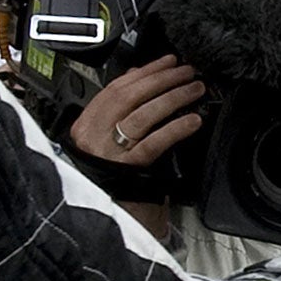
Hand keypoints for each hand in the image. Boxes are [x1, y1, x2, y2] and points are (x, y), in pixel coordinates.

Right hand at [68, 56, 205, 165]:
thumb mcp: (106, 139)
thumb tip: (135, 75)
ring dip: (173, 98)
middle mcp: (93, 137)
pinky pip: (153, 143)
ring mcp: (108, 153)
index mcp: (86, 125)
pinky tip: (192, 121)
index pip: (116, 88)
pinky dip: (175, 128)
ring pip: (142, 116)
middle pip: (129, 97)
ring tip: (194, 90)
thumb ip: (118, 109)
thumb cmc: (110, 178)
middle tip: (186, 73)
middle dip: (162, 80)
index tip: (168, 62)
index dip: (145, 72)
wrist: (109, 218)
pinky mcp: (126, 170)